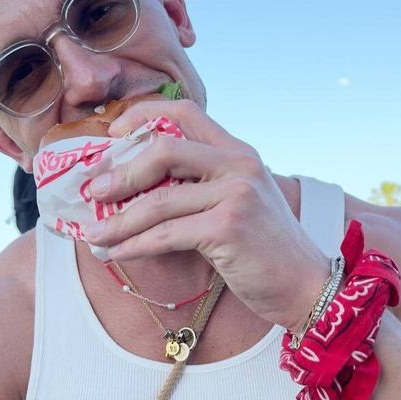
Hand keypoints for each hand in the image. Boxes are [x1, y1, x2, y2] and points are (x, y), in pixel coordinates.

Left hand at [82, 99, 329, 330]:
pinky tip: (115, 253)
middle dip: (120, 171)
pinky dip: (133, 245)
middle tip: (94, 191)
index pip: (184, 112)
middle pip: (163, 149)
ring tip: (93, 234)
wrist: (307, 287)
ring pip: (157, 200)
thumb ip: (202, 186)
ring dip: (117, 220)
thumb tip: (138, 188)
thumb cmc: (266, 252)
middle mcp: (238, 165)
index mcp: (238, 152)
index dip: (141, 118)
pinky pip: (165, 235)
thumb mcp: (239, 203)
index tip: (111, 139)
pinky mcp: (227, 227)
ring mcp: (235, 194)